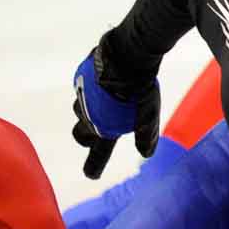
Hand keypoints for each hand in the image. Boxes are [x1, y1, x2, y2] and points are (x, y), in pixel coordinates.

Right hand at [71, 34, 160, 178]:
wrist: (126, 54)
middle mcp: (88, 114)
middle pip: (80, 135)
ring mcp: (82, 96)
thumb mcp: (148, 113)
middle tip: (94, 137)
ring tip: (106, 103)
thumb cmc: (139, 88)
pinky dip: (91, 92)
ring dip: (89, 112)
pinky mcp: (80, 78)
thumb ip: (146, 133)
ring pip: (80, 110)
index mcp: (104, 127)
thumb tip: (146, 154)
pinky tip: (104, 84)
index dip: (95, 165)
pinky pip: (83, 90)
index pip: (98, 153)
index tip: (91, 175)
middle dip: (86, 138)